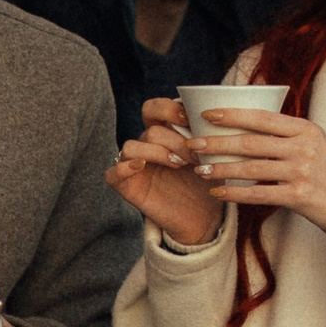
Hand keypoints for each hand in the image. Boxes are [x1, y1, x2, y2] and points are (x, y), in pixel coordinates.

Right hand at [109, 99, 223, 248]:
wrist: (205, 217)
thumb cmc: (208, 183)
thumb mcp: (213, 154)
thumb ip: (207, 134)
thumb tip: (213, 112)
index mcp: (164, 134)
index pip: (153, 109)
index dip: (168, 109)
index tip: (189, 120)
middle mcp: (147, 148)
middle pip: (149, 131)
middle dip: (174, 140)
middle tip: (195, 156)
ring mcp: (135, 167)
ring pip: (130, 146)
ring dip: (157, 153)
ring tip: (180, 165)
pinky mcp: (128, 188)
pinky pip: (112, 174)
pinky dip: (123, 168)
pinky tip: (142, 167)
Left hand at [190, 109, 325, 250]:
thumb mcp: (316, 145)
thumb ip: (287, 136)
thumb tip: (247, 128)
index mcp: (306, 129)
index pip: (262, 117)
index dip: (232, 115)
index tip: (207, 114)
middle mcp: (304, 147)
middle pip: (251, 142)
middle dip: (217, 142)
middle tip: (192, 143)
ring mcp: (302, 172)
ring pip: (250, 168)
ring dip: (220, 169)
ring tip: (199, 169)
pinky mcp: (299, 196)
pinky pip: (257, 193)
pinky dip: (234, 193)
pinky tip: (217, 192)